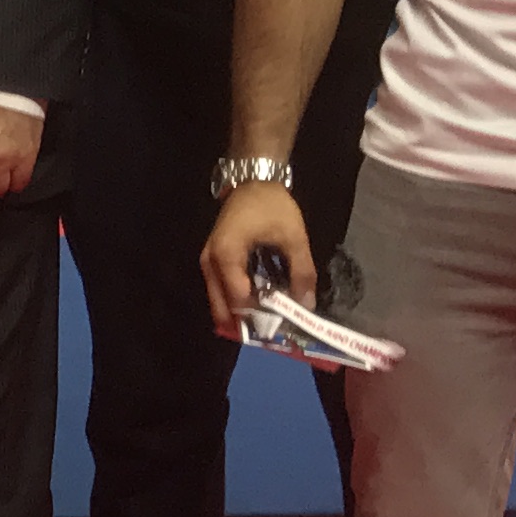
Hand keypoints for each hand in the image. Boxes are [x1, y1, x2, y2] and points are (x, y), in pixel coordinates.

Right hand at [202, 183, 315, 335]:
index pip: (240, 298)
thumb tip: (306, 305)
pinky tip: (256, 307)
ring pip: (219, 299)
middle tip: (270, 336)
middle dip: (245, 323)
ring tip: (265, 325)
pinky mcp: (213, 261)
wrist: (253, 180)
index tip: (282, 326)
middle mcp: (210, 262)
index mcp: (227, 255)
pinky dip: (236, 301)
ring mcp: (208, 262)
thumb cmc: (271, 206)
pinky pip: (220, 289)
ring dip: (239, 314)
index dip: (260, 315)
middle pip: (222, 305)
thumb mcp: (293, 237)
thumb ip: (302, 272)